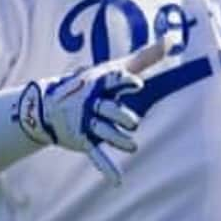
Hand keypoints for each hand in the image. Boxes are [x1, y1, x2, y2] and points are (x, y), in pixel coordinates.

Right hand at [15, 42, 164, 185]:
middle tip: (132, 123)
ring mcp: (88, 123)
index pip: (113, 81)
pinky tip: (117, 181)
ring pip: (105, 132)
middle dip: (120, 116)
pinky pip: (97, 156)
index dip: (124, 82)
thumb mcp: (117, 68)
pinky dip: (107, 169)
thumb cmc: (93, 83)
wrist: (47, 107)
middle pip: (109, 110)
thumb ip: (146, 56)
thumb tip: (172, 38)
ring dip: (118, 140)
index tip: (135, 83)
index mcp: (100, 83)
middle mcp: (92, 102)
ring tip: (132, 147)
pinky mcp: (85, 141)